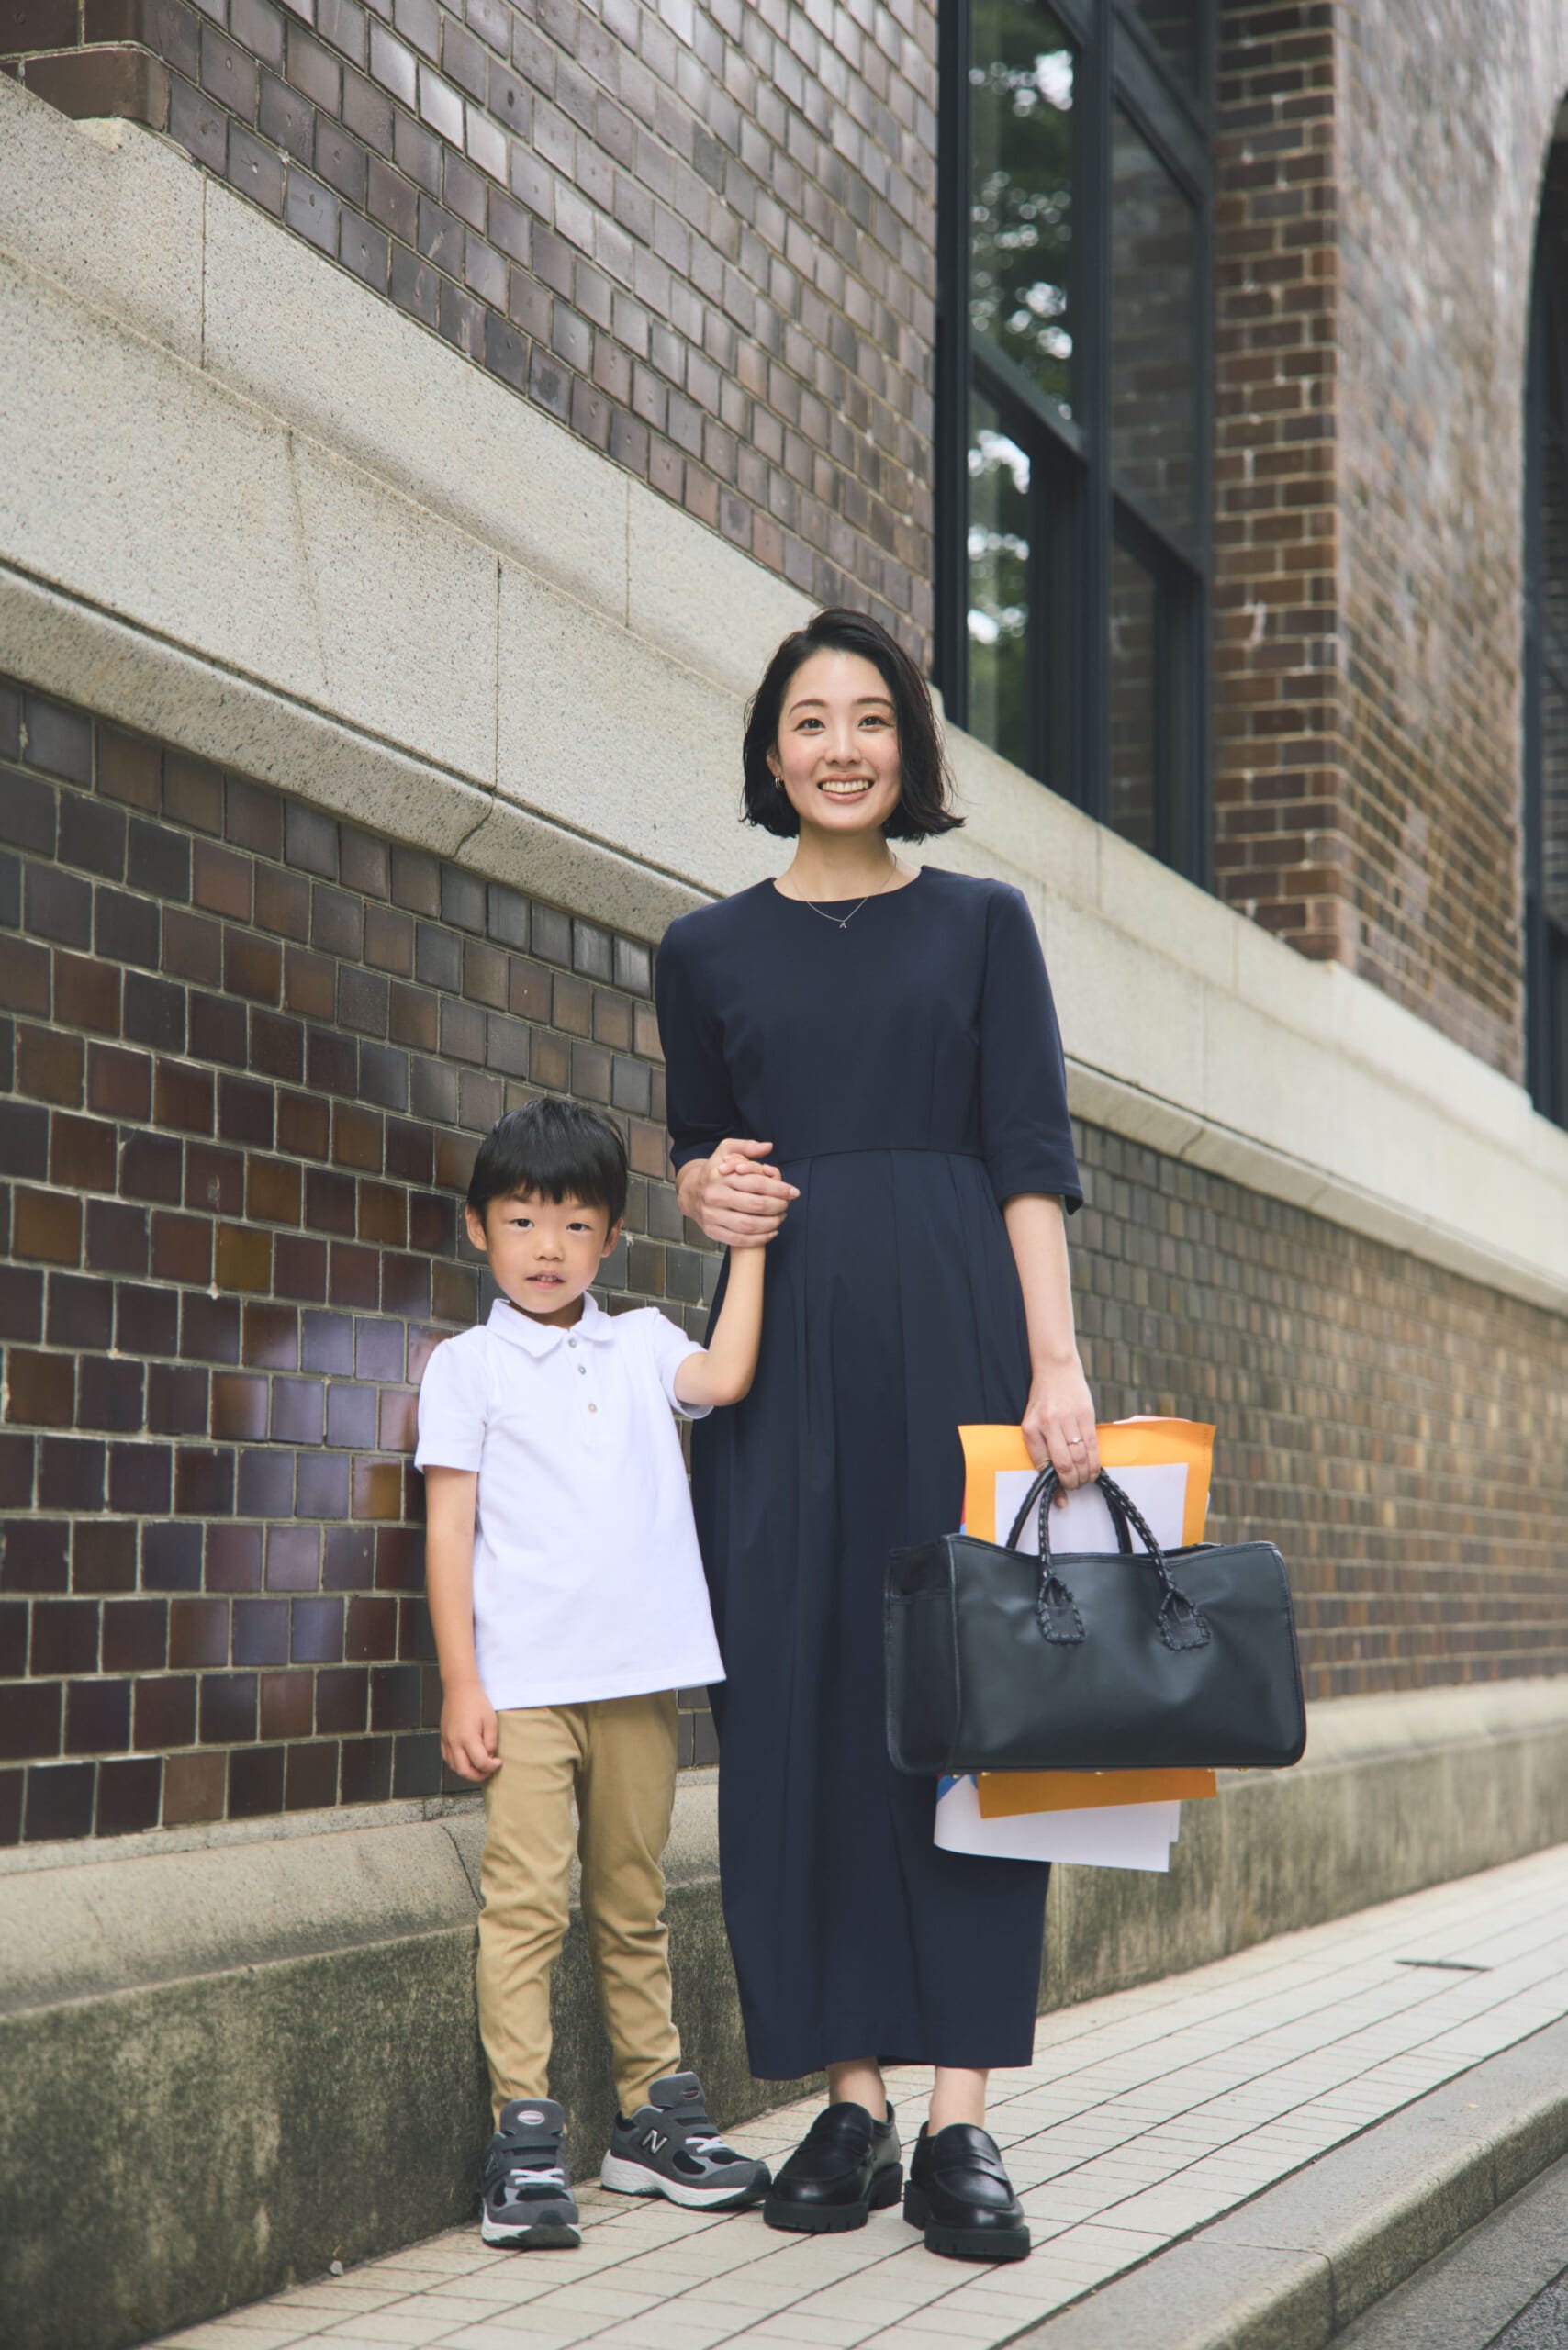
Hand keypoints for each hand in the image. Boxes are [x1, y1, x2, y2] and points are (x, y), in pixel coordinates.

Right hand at [441, 1680, 499, 1780]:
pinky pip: (447, 1758)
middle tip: (489, 1770)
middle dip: (479, 1775)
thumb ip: (491, 1741)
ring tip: (479, 1766)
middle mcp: (454, 1742)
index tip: (498, 1761)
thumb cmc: (477, 1702)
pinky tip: (467, 1759)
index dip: (492, 1766)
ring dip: (467, 1771)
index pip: (480, 1763)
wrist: (459, 1688)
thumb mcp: (491, 1720)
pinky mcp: (442, 1738)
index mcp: (467, 1737)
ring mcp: (446, 1741)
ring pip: (454, 1767)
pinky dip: (457, 1764)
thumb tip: (489, 1756)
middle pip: (464, 1771)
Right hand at [686, 1138, 798, 1247]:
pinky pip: (739, 1239)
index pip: (756, 1183)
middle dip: (778, 1206)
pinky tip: (771, 1232)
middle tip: (787, 1205)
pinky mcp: (712, 1231)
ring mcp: (712, 1216)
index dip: (779, 1188)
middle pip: (755, 1205)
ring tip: (781, 1218)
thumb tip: (768, 1147)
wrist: (690, 1192)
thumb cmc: (715, 1171)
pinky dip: (759, 1239)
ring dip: (771, 1224)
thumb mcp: (727, 1150)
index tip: (793, 1192)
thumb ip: (747, 1147)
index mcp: (720, 1176)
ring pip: (749, 1225)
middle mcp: (714, 1196)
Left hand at [1022, 1360, 1100, 1497]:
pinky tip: (1093, 1471)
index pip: (1043, 1464)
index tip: (1061, 1498)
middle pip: (1064, 1464)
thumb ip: (1040, 1448)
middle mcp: (1049, 1424)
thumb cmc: (1042, 1400)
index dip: (1054, 1485)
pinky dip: (1094, 1463)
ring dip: (1084, 1476)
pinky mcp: (1086, 1414)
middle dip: (1071, 1483)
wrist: (1056, 1369)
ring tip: (1084, 1482)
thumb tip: (1052, 1476)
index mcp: (1031, 1428)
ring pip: (1080, 1457)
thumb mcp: (1031, 1422)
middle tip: (1074, 1488)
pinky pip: (1092, 1445)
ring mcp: (1069, 1419)